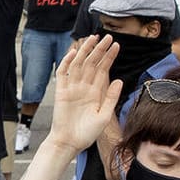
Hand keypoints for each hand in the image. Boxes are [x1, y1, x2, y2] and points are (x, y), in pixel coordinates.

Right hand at [47, 35, 122, 152]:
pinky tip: (74, 52)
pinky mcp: (61, 91)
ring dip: (85, 51)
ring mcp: (72, 88)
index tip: (116, 45)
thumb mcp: (104, 116)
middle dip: (99, 49)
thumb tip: (119, 80)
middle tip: (107, 37)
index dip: (109, 57)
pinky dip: (67, 62)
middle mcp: (84, 87)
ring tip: (93, 38)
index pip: (103, 69)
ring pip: (79, 64)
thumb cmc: (87, 133)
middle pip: (92, 63)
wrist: (69, 143)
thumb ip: (111, 98)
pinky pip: (63, 73)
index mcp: (95, 92)